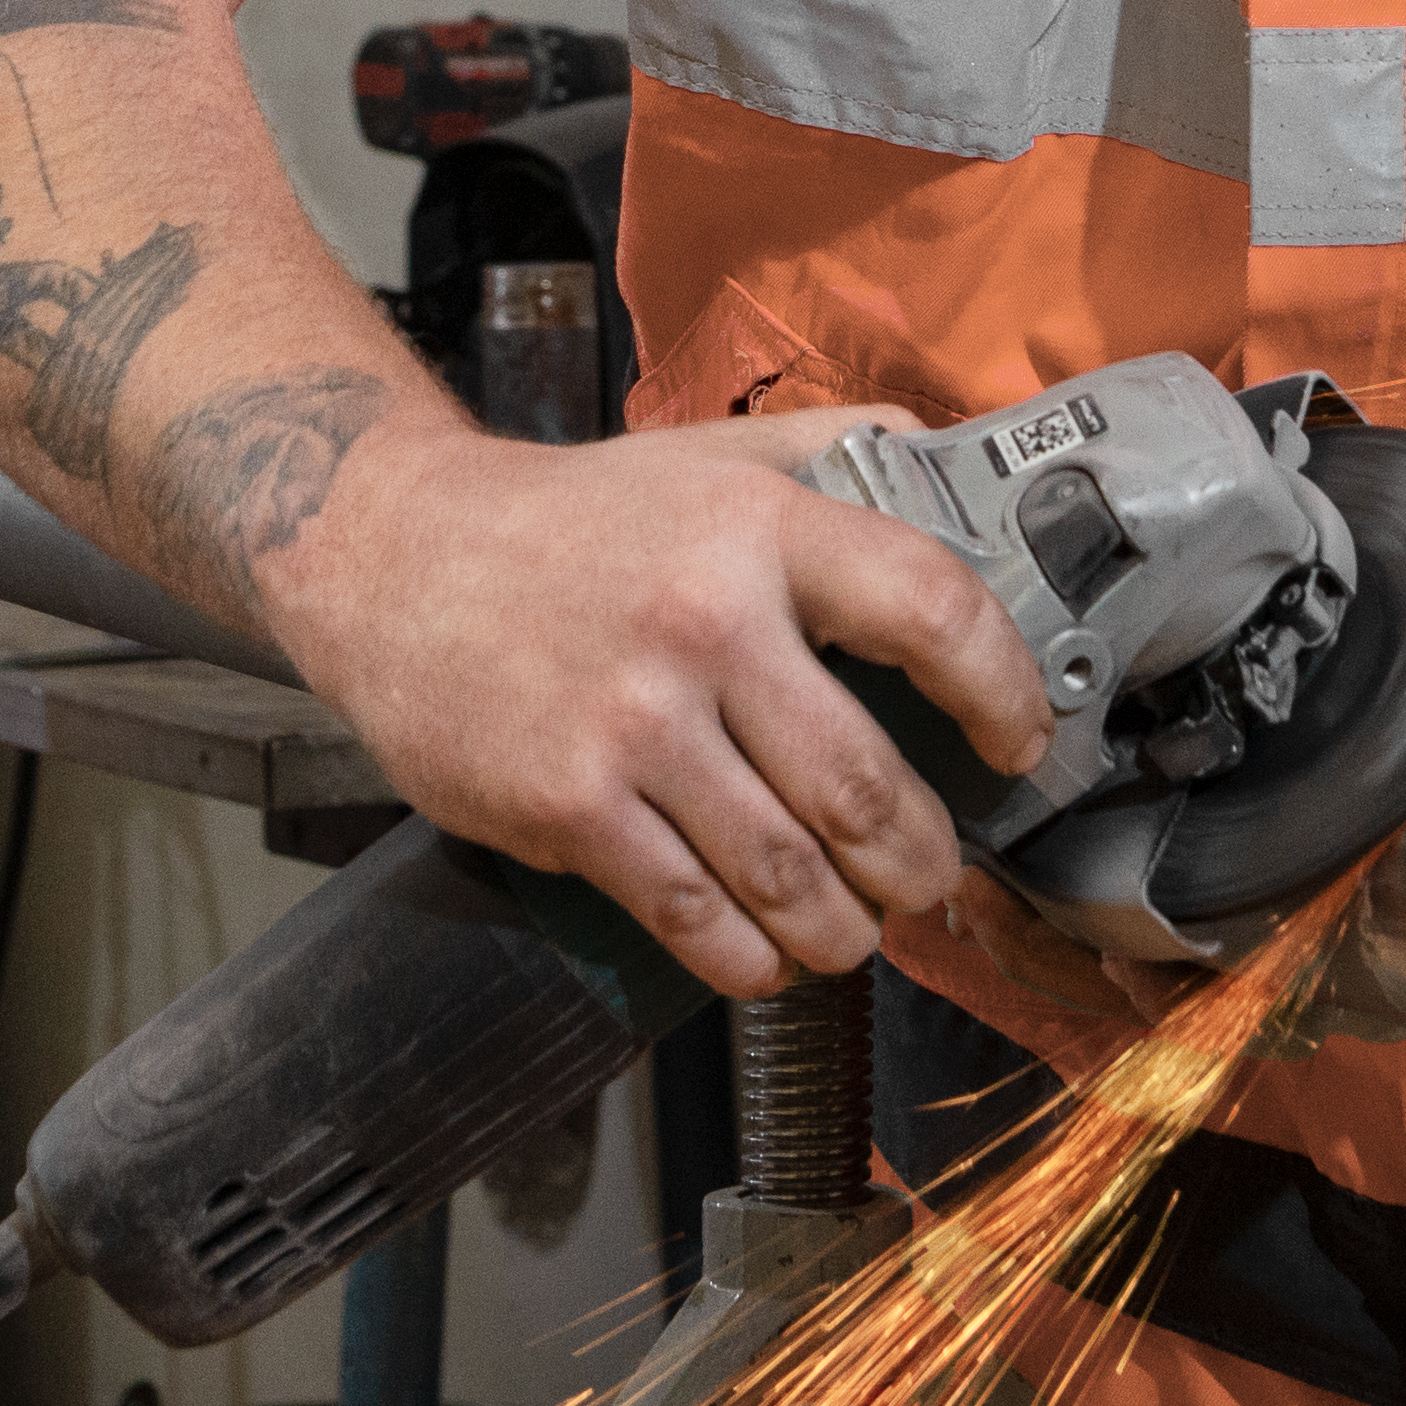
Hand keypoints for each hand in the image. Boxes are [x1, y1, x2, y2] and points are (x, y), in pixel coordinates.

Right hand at [259, 409, 1057, 996]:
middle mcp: (703, 622)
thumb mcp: (707, 451)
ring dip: (845, 926)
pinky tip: (764, 953)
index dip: (1003, 692)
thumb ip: (831, 447)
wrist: (390, 555)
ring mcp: (632, 722)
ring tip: (853, 927)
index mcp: (758, 528)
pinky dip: (748, 957)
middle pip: (867, 786)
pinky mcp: (567, 803)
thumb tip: (946, 460)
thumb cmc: (568, 517)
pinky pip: (693, 915)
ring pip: (789, 873)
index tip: (1015, 741)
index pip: (932, 610)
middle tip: (929, 875)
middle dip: (921, 860)